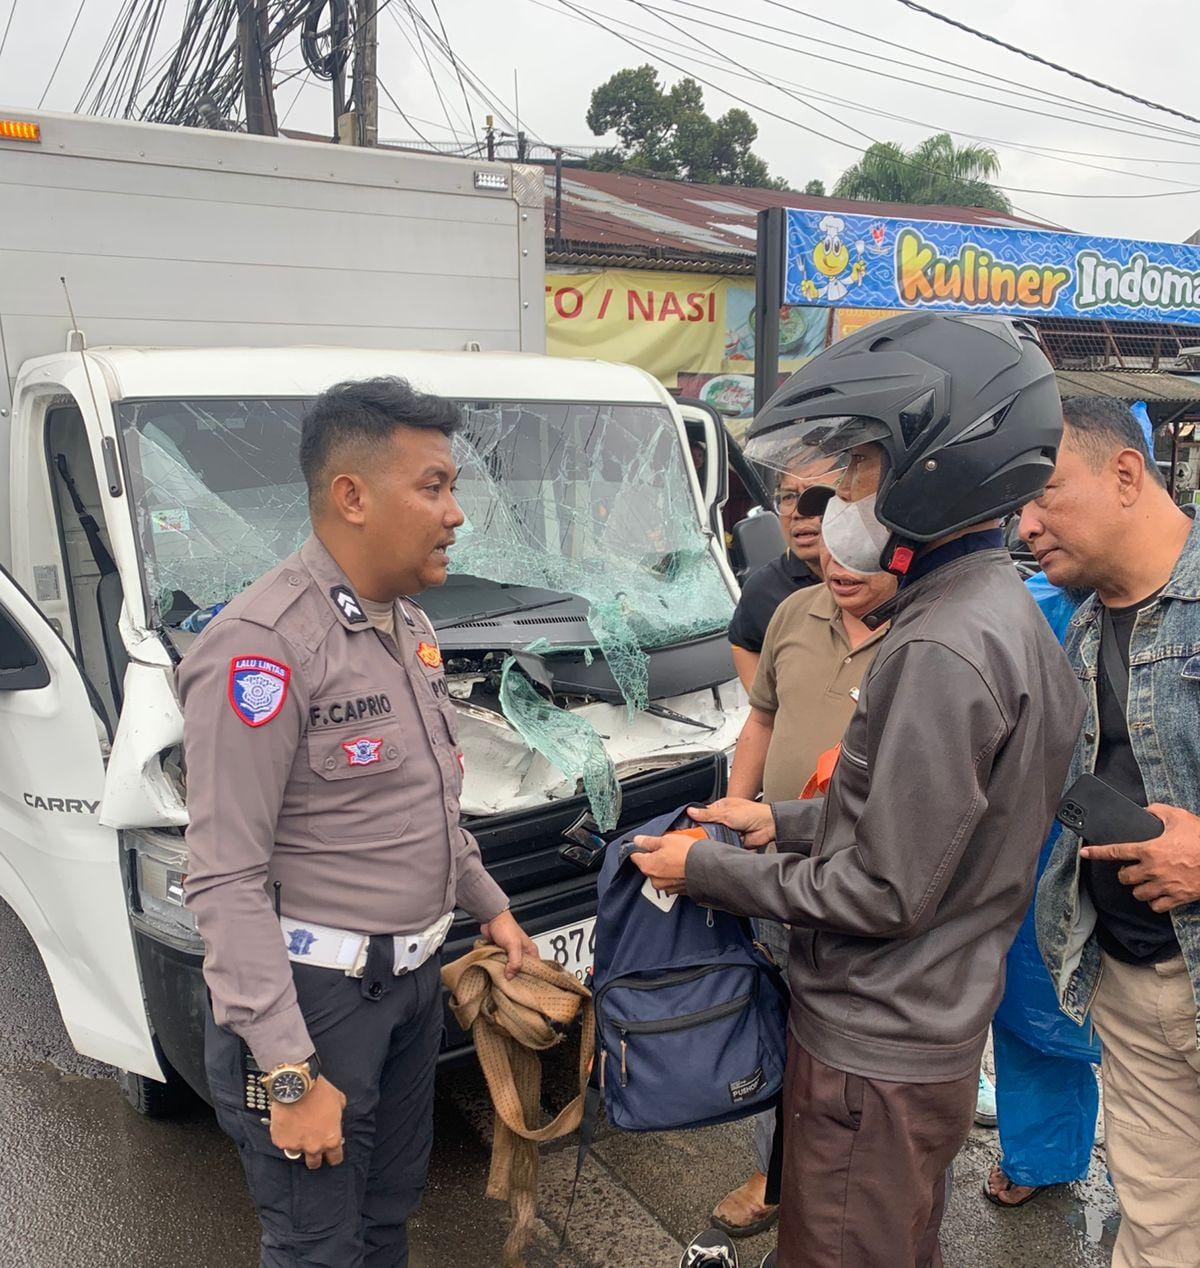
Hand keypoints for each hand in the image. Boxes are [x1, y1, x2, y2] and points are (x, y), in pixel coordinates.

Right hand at [270, 1075, 345, 1169]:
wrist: (297, 1085)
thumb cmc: (319, 1091)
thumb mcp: (339, 1101)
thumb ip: (338, 1115)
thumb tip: (335, 1118)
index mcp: (331, 1139)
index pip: (335, 1159)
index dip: (333, 1156)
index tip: (330, 1154)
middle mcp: (314, 1147)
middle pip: (314, 1163)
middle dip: (314, 1156)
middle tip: (312, 1143)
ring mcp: (296, 1146)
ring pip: (297, 1152)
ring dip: (298, 1144)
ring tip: (297, 1128)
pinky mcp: (281, 1141)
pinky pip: (283, 1143)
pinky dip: (284, 1136)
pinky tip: (287, 1123)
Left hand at [481, 908, 537, 978]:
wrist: (491, 918)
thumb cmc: (505, 926)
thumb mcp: (513, 945)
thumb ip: (515, 962)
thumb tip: (511, 976)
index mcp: (530, 951)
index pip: (535, 969)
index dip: (531, 978)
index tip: (525, 987)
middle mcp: (522, 954)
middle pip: (522, 971)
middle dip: (516, 977)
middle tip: (511, 985)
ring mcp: (511, 955)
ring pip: (510, 969)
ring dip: (505, 973)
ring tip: (502, 981)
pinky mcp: (501, 954)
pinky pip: (501, 966)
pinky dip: (498, 969)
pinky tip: (495, 973)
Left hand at [629, 831, 696, 894]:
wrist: (708, 868)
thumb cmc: (687, 854)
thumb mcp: (666, 840)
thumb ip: (649, 841)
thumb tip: (638, 840)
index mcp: (648, 866)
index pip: (635, 856)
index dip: (638, 848)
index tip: (643, 843)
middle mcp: (655, 880)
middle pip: (648, 865)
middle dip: (654, 856)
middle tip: (666, 847)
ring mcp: (667, 887)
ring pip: (661, 873)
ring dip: (665, 865)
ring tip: (677, 855)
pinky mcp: (678, 890)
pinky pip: (672, 879)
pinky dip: (675, 873)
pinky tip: (683, 864)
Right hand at [688, 799, 775, 848]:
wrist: (768, 826)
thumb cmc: (752, 812)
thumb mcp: (725, 812)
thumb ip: (707, 814)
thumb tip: (691, 811)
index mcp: (721, 808)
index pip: (704, 813)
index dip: (696, 819)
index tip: (688, 826)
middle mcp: (724, 818)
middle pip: (708, 827)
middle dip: (705, 831)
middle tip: (698, 835)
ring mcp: (729, 830)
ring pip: (715, 837)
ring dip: (715, 839)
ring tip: (711, 840)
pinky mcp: (733, 841)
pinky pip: (723, 845)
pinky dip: (722, 845)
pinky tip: (720, 845)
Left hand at [1079, 804, 1199, 911]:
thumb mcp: (1178, 816)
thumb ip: (1157, 811)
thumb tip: (1146, 811)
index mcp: (1149, 849)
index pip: (1115, 851)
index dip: (1096, 852)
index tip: (1085, 853)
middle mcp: (1152, 869)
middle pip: (1124, 877)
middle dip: (1125, 873)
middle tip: (1131, 869)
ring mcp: (1164, 886)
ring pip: (1138, 894)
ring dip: (1138, 888)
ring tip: (1145, 881)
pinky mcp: (1177, 898)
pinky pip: (1156, 906)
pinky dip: (1154, 902)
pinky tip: (1158, 894)